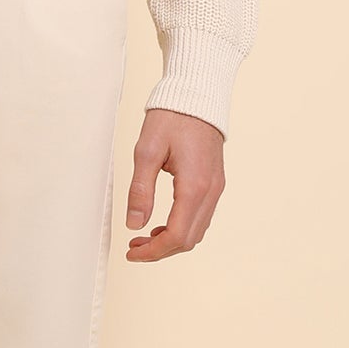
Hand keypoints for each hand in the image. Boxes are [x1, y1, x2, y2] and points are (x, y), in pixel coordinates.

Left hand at [125, 107, 225, 259]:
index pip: (176, 235)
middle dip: (161, 250)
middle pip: (189, 240)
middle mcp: (210, 191)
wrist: (197, 96)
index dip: (153, 251)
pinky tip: (163, 223)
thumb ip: (141, 190)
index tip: (132, 251)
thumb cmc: (173, 118)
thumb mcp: (146, 152)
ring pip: (197, 232)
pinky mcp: (215, 183)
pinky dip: (182, 228)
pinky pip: (201, 217)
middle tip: (135, 246)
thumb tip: (134, 223)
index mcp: (194, 186)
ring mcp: (216, 188)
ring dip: (172, 241)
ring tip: (145, 237)